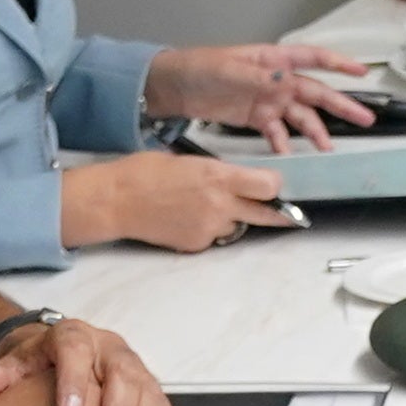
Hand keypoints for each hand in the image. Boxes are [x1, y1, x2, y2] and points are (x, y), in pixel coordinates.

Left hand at [0, 311, 169, 405]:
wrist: (66, 357)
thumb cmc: (42, 367)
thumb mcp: (17, 365)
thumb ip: (0, 376)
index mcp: (75, 337)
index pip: (76, 352)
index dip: (75, 383)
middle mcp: (110, 348)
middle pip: (122, 377)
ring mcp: (135, 368)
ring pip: (148, 395)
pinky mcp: (150, 389)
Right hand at [57, 150, 289, 251]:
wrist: (115, 201)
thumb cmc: (143, 173)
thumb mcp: (188, 160)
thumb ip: (217, 172)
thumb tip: (234, 179)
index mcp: (217, 177)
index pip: (268, 186)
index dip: (275, 186)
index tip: (275, 184)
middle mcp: (219, 205)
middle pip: (266, 213)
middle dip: (279, 213)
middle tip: (290, 214)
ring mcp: (208, 228)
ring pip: (236, 226)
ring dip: (231, 218)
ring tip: (203, 206)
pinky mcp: (195, 245)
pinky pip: (214, 237)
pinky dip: (207, 229)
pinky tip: (186, 217)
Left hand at [140, 43, 370, 148]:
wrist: (172, 87)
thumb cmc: (200, 68)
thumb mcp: (228, 70)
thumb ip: (259, 77)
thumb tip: (286, 79)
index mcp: (273, 60)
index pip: (313, 58)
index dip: (339, 64)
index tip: (363, 73)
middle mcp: (276, 79)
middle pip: (315, 92)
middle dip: (340, 105)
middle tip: (365, 119)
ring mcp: (268, 100)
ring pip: (300, 117)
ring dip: (315, 132)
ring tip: (328, 149)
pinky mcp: (256, 119)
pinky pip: (277, 134)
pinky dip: (285, 146)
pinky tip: (292, 158)